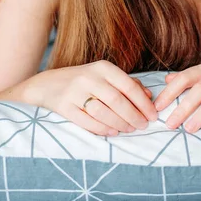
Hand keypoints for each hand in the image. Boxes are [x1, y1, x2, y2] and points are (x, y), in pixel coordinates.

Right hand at [25, 60, 156, 136]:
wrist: (48, 84)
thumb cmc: (85, 80)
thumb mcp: (105, 75)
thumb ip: (128, 84)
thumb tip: (148, 96)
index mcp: (103, 67)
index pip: (128, 85)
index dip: (143, 103)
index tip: (153, 115)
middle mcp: (89, 77)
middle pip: (117, 100)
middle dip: (134, 116)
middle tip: (143, 126)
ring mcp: (75, 92)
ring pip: (103, 112)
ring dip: (120, 124)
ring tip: (130, 130)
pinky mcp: (64, 107)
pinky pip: (87, 122)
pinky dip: (103, 129)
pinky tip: (113, 132)